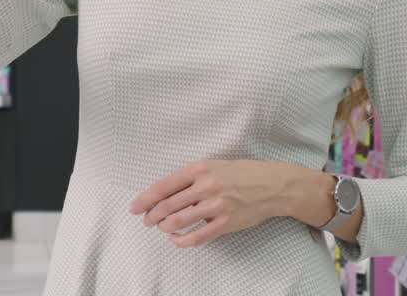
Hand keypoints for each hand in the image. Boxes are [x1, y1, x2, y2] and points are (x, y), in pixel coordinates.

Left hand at [129, 160, 293, 247]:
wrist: (272, 185)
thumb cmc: (240, 173)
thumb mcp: (213, 166)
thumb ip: (190, 178)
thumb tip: (165, 194)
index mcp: (199, 169)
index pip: (164, 186)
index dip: (146, 199)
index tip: (134, 207)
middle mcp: (206, 186)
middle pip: (168, 205)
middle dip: (152, 215)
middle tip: (146, 221)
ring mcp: (216, 206)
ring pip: (179, 221)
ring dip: (165, 227)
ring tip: (161, 227)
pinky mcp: (226, 223)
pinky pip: (198, 236)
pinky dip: (182, 241)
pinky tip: (175, 240)